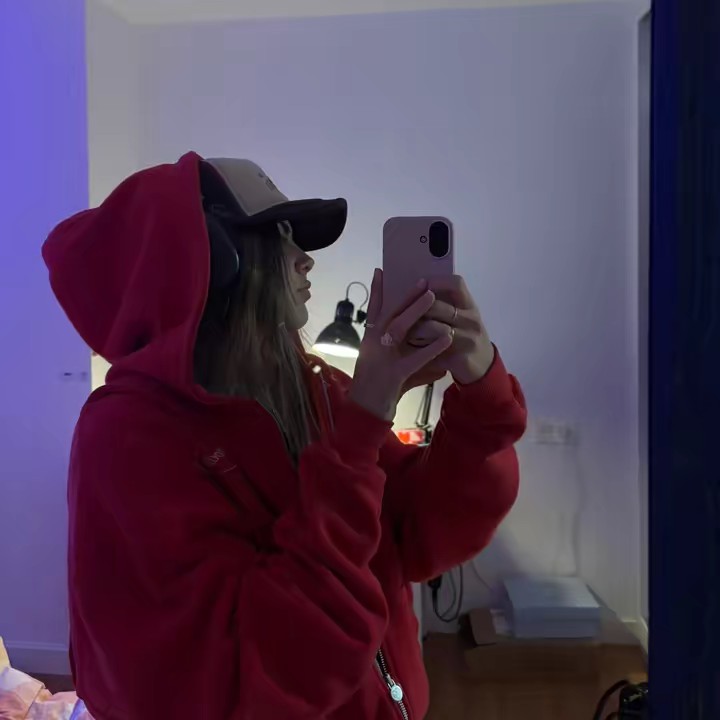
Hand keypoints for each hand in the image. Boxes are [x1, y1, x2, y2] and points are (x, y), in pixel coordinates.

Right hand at [349, 269, 453, 420]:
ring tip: (432, 297)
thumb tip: (436, 346)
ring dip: (416, 312)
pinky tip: (446, 339)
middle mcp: (373, 345)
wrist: (366, 414)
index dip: (378, 291)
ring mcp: (381, 359)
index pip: (374, 311)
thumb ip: (411, 355)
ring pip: (399, 329)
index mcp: (370, 341)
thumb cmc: (380, 390)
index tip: (382, 271)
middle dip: (407, 296)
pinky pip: (414, 359)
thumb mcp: (394, 367)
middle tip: (423, 281)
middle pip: (390, 314)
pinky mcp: (392, 375)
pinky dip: (431, 348)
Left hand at [407, 275, 494, 384]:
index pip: (456, 284)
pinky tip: (412, 349)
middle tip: (401, 313)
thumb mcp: (462, 316)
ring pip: (433, 328)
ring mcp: (468, 339)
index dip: (437, 281)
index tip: (422, 284)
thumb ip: (446, 303)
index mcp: (469, 306)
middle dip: (416, 309)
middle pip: (438, 306)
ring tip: (403, 332)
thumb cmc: (466, 335)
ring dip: (415, 330)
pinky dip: (421, 349)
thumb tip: (418, 288)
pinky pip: (435, 351)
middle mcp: (471, 319)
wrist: (483, 365)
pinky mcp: (461, 358)